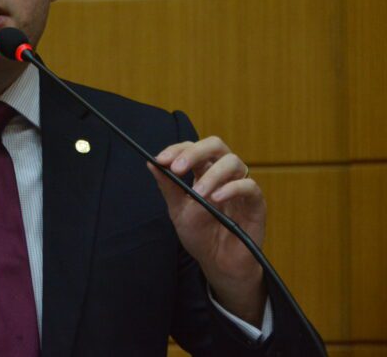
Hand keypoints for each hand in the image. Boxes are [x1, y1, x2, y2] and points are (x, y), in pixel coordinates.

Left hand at [147, 136, 266, 324]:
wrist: (218, 262)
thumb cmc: (199, 234)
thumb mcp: (177, 210)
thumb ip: (167, 186)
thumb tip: (151, 163)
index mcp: (203, 171)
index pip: (192, 148)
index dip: (177, 150)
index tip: (161, 160)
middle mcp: (223, 173)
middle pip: (215, 145)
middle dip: (195, 152)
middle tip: (178, 167)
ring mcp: (240, 185)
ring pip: (233, 162)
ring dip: (212, 174)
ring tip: (198, 192)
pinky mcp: (255, 202)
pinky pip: (249, 186)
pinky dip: (232, 188)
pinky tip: (216, 198)